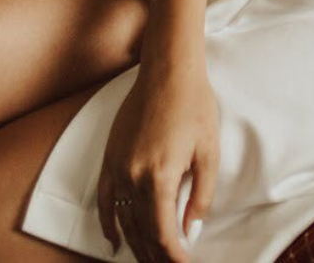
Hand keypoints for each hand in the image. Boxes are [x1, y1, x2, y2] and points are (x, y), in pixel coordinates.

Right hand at [97, 56, 218, 260]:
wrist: (168, 70)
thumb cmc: (194, 105)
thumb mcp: (209, 151)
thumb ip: (201, 195)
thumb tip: (192, 231)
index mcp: (160, 178)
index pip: (163, 234)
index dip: (173, 256)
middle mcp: (134, 177)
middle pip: (142, 232)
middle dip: (156, 256)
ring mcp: (118, 168)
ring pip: (124, 220)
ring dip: (136, 245)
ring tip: (149, 260)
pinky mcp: (110, 158)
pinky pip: (104, 200)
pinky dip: (108, 224)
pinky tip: (114, 242)